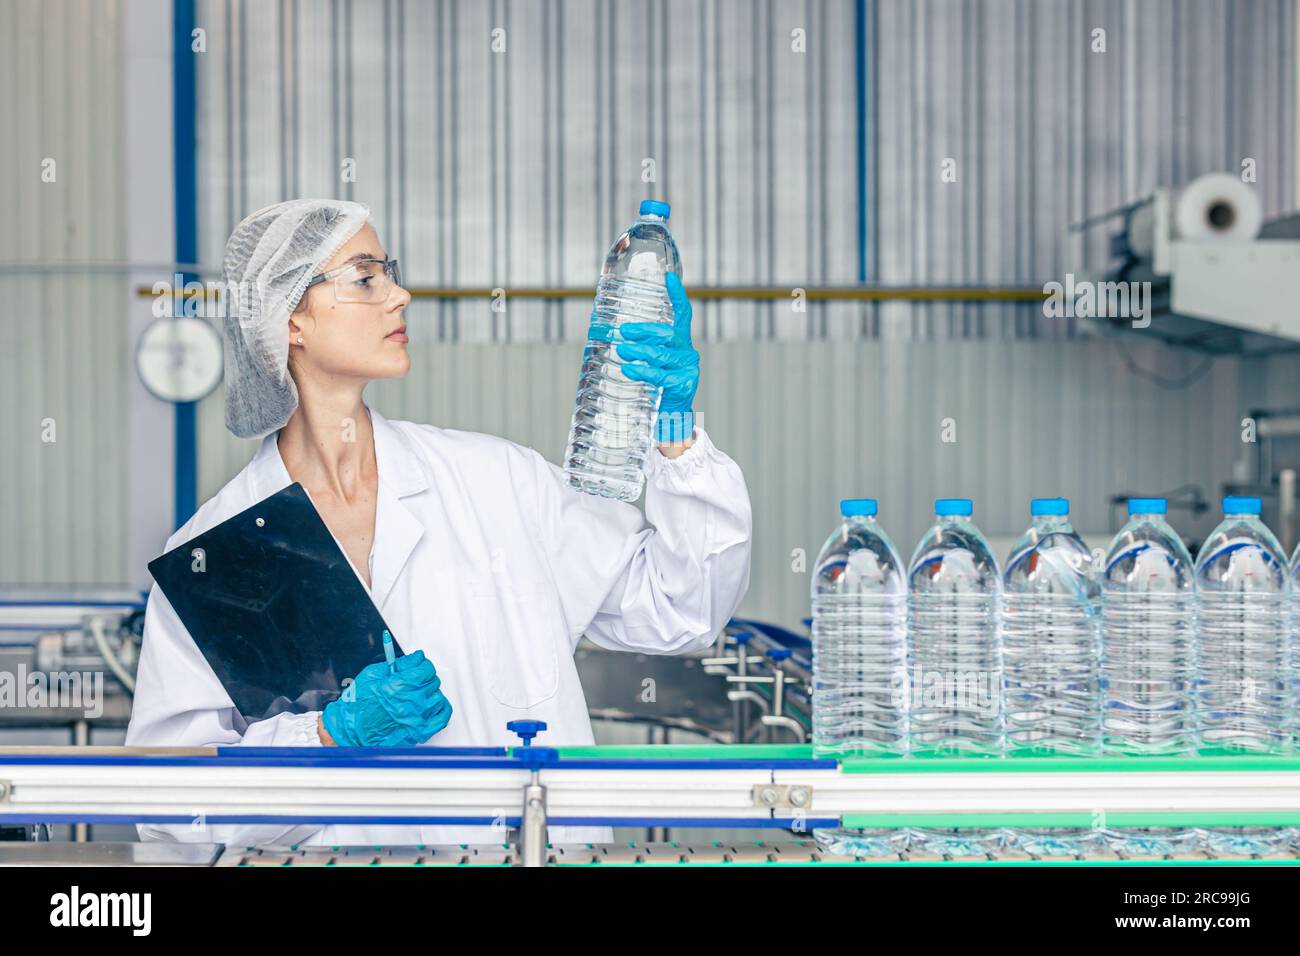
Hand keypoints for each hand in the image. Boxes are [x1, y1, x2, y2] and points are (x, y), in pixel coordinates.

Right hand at [321, 650, 452, 746]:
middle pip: (433, 681)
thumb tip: (415, 657)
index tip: (418, 665)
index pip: (426, 668)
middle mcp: (409, 703)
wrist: (351, 732)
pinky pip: (442, 717)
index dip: (421, 664)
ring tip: (417, 695)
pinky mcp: (419, 732)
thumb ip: (397, 664)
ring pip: (438, 697)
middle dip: (423, 678)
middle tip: (413, 680)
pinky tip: (431, 706)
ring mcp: (416, 719)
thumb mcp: (372, 675)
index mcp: (397, 686)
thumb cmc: (358, 705)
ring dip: (430, 694)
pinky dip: (440, 709)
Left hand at [614, 272, 698, 443]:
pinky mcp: (685, 385)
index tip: (668, 277)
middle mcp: (687, 352)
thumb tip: (613, 335)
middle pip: (667, 334)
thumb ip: (640, 348)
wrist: (669, 419)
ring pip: (663, 354)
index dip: (677, 295)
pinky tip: (629, 369)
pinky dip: (643, 371)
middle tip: (623, 331)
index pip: (683, 314)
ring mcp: (688, 368)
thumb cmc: (655, 388)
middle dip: (644, 330)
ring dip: (640, 351)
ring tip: (622, 351)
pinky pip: (662, 376)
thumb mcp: (649, 364)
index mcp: (679, 342)